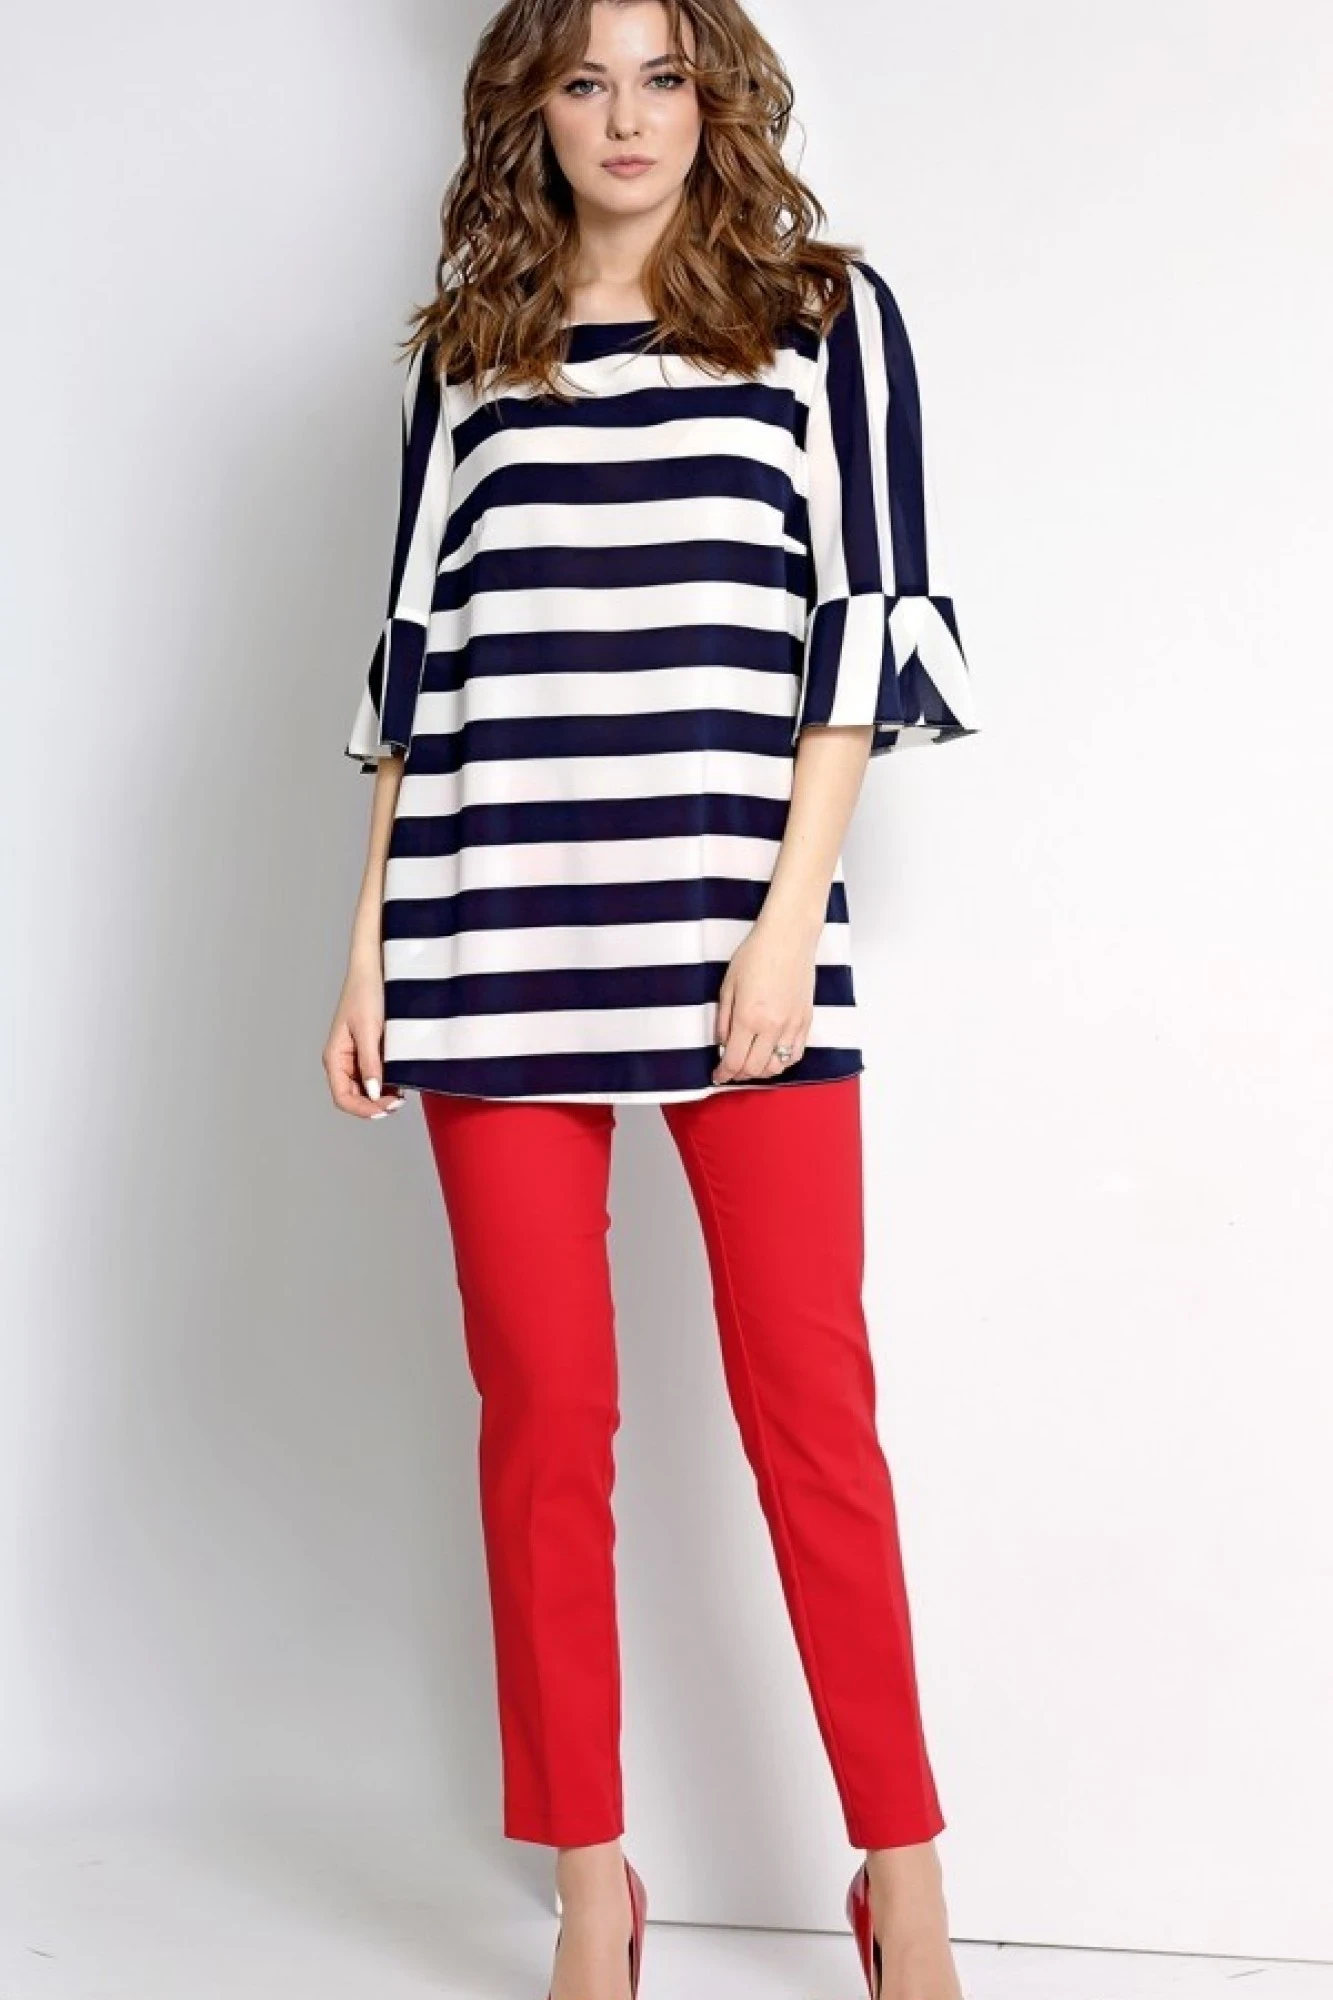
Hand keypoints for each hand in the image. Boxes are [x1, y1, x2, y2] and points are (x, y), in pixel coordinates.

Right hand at [323, 963, 408, 1118]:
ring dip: (383, 1096)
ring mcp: (357, 1057)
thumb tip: (374, 1093)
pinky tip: (402, 1081)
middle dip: (375, 1104)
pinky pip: (377, 1075)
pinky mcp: (371, 1051)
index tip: (386, 1108)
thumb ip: (371, 1062)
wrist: (375, 968)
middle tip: (399, 1103)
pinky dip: (389, 1083)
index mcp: (335, 1057)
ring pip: (367, 1089)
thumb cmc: (366, 993)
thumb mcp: (369, 1029)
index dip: (363, 1109)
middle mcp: (343, 1060)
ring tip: (402, 1093)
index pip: (342, 1097)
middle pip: (355, 1097)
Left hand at [712, 916, 817, 1083]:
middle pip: (754, 1069)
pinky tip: (772, 1056)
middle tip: (731, 1070)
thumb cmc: (756, 954)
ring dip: (761, 1071)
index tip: (717, 1075)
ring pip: (777, 1067)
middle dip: (739, 1075)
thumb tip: (723, 1044)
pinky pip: (795, 1054)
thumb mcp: (728, 986)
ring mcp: (792, 1025)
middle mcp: (772, 1026)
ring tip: (750, 1063)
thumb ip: (723, 1020)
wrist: (788, 937)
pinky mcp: (806, 1021)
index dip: (723, 1073)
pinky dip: (782, 1062)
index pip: (734, 1061)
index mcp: (748, 1017)